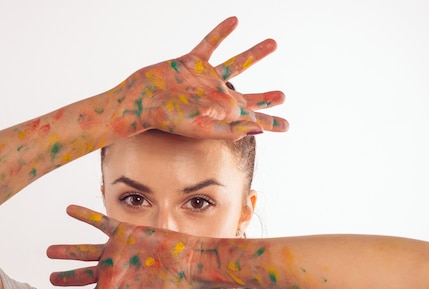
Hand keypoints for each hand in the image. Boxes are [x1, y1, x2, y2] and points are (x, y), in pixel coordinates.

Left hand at [47, 205, 200, 288]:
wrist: (188, 263)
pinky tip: (69, 210)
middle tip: (50, 279)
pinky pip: (100, 222)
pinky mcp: (123, 233)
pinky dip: (84, 216)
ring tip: (49, 250)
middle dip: (65, 277)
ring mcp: (115, 251)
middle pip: (81, 275)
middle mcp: (111, 270)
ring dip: (67, 250)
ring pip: (84, 251)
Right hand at [111, 16, 287, 139]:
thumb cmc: (167, 118)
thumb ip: (229, 127)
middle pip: (248, 97)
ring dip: (255, 54)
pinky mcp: (191, 63)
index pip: (252, 120)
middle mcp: (217, 96)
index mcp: (222, 115)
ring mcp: (205, 79)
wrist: (141, 100)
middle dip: (265, 98)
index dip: (270, 123)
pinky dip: (222, 32)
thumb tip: (257, 128)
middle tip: (282, 96)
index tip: (287, 126)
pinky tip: (234, 21)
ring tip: (273, 43)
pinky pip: (211, 44)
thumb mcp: (200, 125)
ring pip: (237, 64)